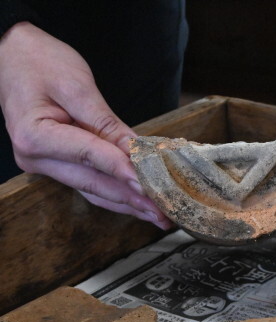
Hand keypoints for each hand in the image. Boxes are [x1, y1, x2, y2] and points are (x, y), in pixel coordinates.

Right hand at [0, 22, 170, 228]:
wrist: (14, 57)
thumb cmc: (40, 63)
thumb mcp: (76, 87)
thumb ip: (105, 122)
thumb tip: (136, 151)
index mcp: (34, 136)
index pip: (89, 156)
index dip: (122, 170)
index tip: (150, 184)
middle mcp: (37, 158)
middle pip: (94, 183)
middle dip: (133, 199)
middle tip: (166, 211)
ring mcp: (47, 165)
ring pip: (94, 191)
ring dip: (129, 204)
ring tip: (160, 215)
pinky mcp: (60, 165)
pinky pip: (92, 184)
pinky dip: (118, 194)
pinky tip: (141, 203)